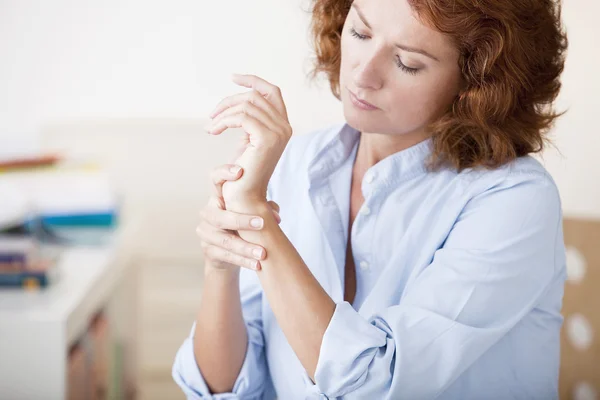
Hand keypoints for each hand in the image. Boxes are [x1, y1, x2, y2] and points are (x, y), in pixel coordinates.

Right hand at [197, 164, 281, 271]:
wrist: (228, 252)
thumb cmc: (243, 223)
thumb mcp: (252, 211)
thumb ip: (264, 207)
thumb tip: (275, 215)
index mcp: (219, 196)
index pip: (215, 179)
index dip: (224, 173)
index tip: (240, 171)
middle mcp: (208, 212)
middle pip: (220, 216)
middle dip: (241, 220)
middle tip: (261, 223)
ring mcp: (206, 232)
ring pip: (225, 240)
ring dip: (245, 247)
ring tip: (263, 253)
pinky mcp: (208, 250)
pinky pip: (226, 256)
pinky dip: (244, 261)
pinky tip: (257, 264)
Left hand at [205, 74, 291, 204]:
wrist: (244, 197)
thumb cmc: (242, 173)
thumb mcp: (247, 141)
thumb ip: (250, 121)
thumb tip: (238, 102)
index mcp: (282, 126)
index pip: (272, 92)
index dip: (253, 80)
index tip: (233, 77)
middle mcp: (285, 127)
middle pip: (255, 96)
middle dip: (229, 101)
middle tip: (211, 116)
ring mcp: (278, 133)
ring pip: (246, 105)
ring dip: (222, 113)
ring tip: (210, 127)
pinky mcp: (267, 139)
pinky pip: (241, 117)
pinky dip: (223, 121)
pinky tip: (213, 131)